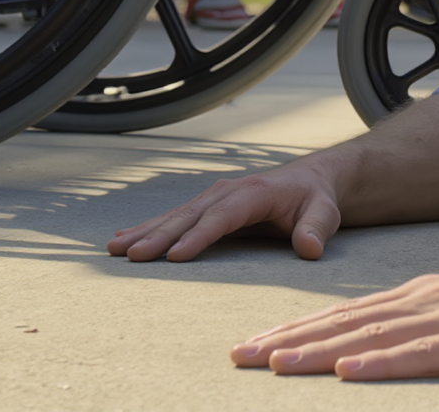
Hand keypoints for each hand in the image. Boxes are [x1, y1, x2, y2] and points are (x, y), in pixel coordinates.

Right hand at [108, 160, 342, 263]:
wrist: (312, 181)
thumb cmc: (317, 200)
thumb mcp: (324, 213)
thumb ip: (316, 229)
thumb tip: (309, 248)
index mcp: (254, 193)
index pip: (222, 217)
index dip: (198, 236)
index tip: (174, 256)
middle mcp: (228, 191)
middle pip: (189, 215)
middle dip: (158, 234)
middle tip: (128, 254)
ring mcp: (215, 197)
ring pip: (176, 216)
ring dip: (145, 231)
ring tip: (114, 248)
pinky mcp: (208, 206)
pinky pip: (176, 218)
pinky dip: (150, 227)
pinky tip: (123, 238)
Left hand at [232, 261, 438, 378]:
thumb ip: (431, 327)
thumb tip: (386, 349)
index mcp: (426, 294)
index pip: (349, 313)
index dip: (301, 328)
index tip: (257, 344)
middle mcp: (429, 298)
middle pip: (348, 320)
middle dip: (291, 338)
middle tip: (240, 355)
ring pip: (373, 334)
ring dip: (319, 350)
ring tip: (274, 365)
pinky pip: (422, 354)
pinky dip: (380, 362)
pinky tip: (347, 371)